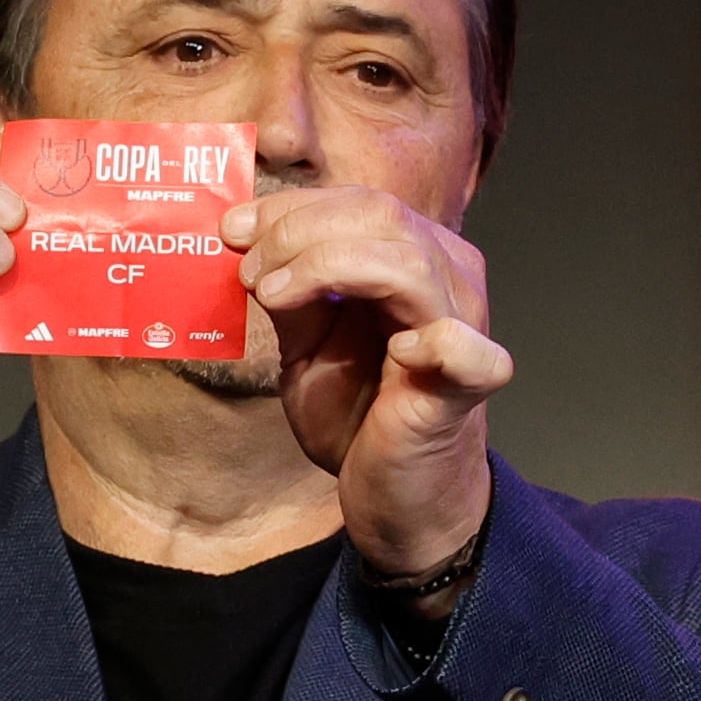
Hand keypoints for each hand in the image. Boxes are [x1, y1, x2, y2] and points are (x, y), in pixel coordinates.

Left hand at [221, 188, 510, 574]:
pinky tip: (398, 352)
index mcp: (415, 258)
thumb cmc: (360, 416)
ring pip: (405, 260)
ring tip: (273, 296)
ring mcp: (463, 327)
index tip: (232, 230)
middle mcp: (448, 279)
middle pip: (381, 216)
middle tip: (249, 269)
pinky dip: (432, 340)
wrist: (395, 495)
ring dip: (326, 265)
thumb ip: (289, 292)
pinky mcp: (468, 382)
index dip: (291, 208)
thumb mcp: (308, 342)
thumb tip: (244, 239)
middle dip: (299, 232)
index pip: (359, 205)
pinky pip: (462, 346)